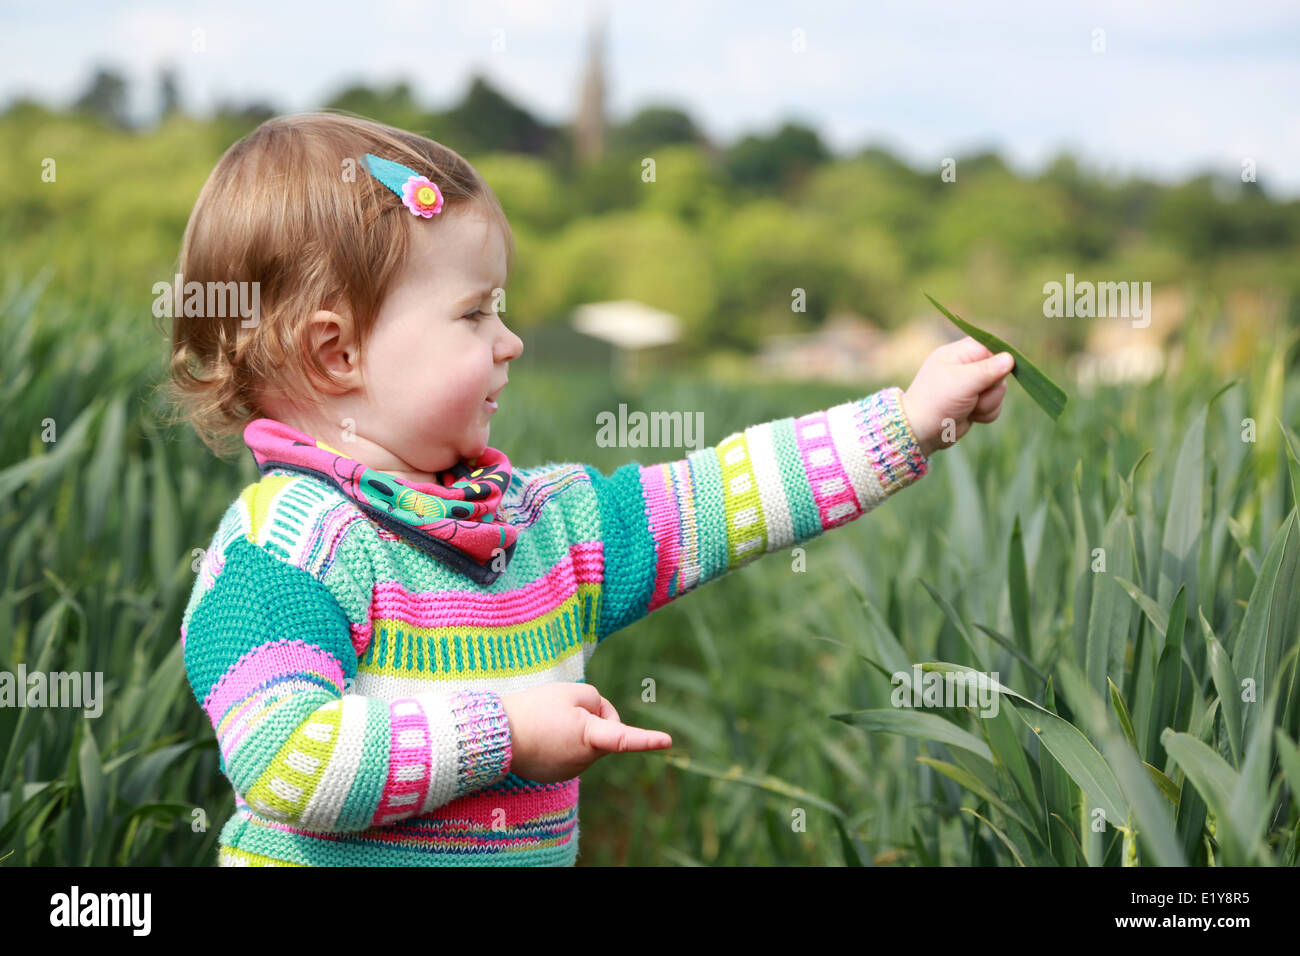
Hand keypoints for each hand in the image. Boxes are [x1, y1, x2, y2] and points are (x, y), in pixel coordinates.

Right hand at [499, 682, 671, 783]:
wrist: (496, 735)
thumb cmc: (535, 709)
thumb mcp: (571, 692)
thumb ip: (596, 701)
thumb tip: (602, 717)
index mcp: (590, 738)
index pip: (625, 738)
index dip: (647, 739)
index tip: (668, 741)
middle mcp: (584, 760)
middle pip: (604, 731)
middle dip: (593, 716)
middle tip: (563, 705)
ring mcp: (570, 771)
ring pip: (586, 741)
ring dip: (575, 728)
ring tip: (546, 721)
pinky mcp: (556, 774)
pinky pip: (569, 751)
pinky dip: (561, 740)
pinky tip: (540, 734)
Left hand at [900, 336, 1014, 455]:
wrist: (921, 432)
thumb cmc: (936, 401)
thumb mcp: (963, 382)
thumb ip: (988, 369)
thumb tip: (1010, 358)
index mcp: (958, 354)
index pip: (990, 347)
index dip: (998, 360)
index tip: (996, 374)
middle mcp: (966, 367)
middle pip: (999, 371)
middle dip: (991, 388)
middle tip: (974, 395)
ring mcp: (971, 386)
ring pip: (999, 391)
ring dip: (988, 403)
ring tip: (968, 408)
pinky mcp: (975, 404)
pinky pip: (995, 405)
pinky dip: (986, 414)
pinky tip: (970, 416)